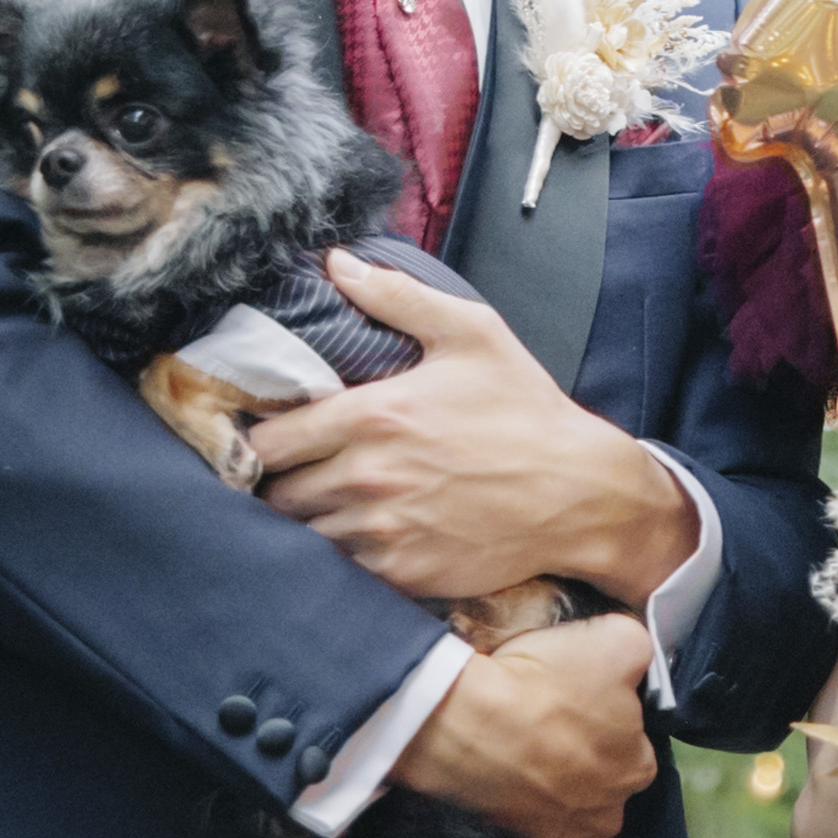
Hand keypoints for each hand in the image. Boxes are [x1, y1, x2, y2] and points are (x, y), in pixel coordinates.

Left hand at [244, 253, 697, 608]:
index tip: (266, 439)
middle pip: (276, 494)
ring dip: (305, 524)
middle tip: (288, 476)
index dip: (258, 442)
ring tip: (319, 508)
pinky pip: (341, 572)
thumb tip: (337, 264)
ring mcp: (384, 532)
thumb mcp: (470, 335)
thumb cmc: (525, 410)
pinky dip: (339, 558)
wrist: (580, 493)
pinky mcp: (403, 574)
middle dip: (277, 484)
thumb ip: (397, 297)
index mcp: (374, 416)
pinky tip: (357, 537)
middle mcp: (368, 477)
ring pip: (303, 537)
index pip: (269, 441)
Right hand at [386, 613, 659, 837]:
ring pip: (565, 822)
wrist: (467, 725)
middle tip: (542, 732)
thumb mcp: (617, 640)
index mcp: (638, 767)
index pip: (631, 743)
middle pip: (600, 786)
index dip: (604, 721)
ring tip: (517, 768)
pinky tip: (503, 811)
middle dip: (580, 765)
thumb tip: (637, 662)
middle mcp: (608, 815)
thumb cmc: (545, 684)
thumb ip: (639, 652)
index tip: (573, 703)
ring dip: (550, 802)